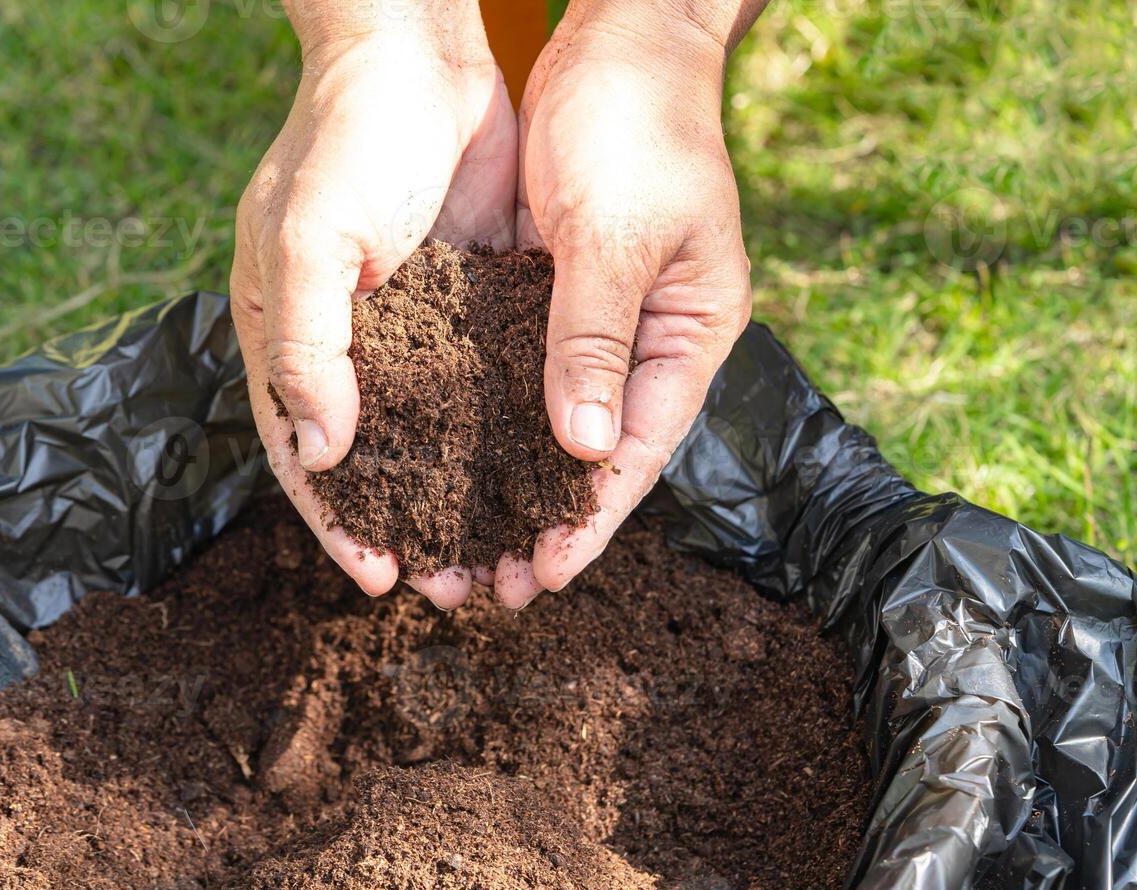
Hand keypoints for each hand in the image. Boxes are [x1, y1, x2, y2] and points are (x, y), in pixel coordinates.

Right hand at [230, 2, 515, 607]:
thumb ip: (308, 349)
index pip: (307, 454)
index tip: (382, 578)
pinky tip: (543, 475)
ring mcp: (415, 328)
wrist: (422, 53)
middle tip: (455, 587)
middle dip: (413, 526)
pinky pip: (488, 385)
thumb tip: (326, 457)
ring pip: (441, 436)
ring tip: (505, 552)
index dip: (341, 522)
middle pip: (380, 460)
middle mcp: (352, 345)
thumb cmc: (347, 140)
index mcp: (290, 337)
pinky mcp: (473, 304)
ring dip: (467, 496)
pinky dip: (508, 435)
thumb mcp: (309, 242)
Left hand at [496, 2, 757, 607]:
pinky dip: (487, 419)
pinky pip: (519, 371)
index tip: (543, 577)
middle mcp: (649, 339)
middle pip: (593, 454)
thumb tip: (583, 448)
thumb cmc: (637, 123)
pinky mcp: (554, 292)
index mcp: (690, 332)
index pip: (637, 450)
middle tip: (487, 588)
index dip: (589, 519)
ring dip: (509, 483)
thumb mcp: (617, 233)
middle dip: (544, 522)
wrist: (620, 39)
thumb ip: (595, 336)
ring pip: (552, 423)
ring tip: (459, 545)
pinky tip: (446, 457)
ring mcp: (601, 318)